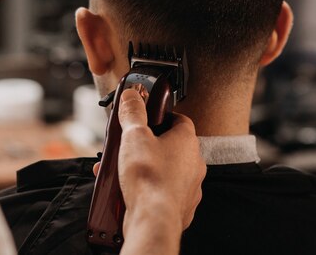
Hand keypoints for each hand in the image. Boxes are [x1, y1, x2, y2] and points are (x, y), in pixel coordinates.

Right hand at [115, 89, 205, 254]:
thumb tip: (132, 95)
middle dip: (147, 146)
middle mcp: (194, 164)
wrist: (153, 220)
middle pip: (170, 146)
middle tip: (129, 146)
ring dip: (145, 168)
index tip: (148, 117)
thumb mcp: (134, 135)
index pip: (180, 120)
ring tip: (121, 171)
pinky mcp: (180, 207)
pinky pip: (163, 193)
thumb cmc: (149, 178)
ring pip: (166, 171)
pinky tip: (128, 191)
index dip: (163, 116)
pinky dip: (147, 190)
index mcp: (187, 142)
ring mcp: (189, 188)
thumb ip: (133, 112)